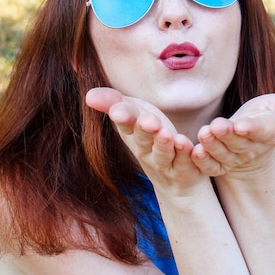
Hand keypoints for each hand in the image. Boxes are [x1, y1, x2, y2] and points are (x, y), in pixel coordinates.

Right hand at [86, 87, 207, 195]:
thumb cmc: (150, 137)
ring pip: (162, 154)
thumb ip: (113, 102)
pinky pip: (184, 162)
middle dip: (144, 129)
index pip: (125, 124)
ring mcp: (165, 162)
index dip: (123, 117)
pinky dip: (185, 154)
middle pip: (143, 139)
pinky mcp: (184, 170)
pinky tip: (186, 144)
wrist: (174, 180)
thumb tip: (88, 94)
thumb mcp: (134, 114)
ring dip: (163, 144)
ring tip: (166, 134)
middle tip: (148, 121)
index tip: (118, 110)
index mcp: (132, 133)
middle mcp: (146, 150)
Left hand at [191, 94, 274, 176]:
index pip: (262, 131)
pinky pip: (212, 167)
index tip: (241, 125)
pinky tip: (195, 152)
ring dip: (212, 146)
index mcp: (270, 131)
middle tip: (216, 126)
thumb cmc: (270, 112)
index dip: (252, 129)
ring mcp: (235, 157)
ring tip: (204, 133)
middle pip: (239, 143)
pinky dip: (203, 162)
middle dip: (227, 135)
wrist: (253, 130)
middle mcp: (252, 147)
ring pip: (223, 154)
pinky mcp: (221, 163)